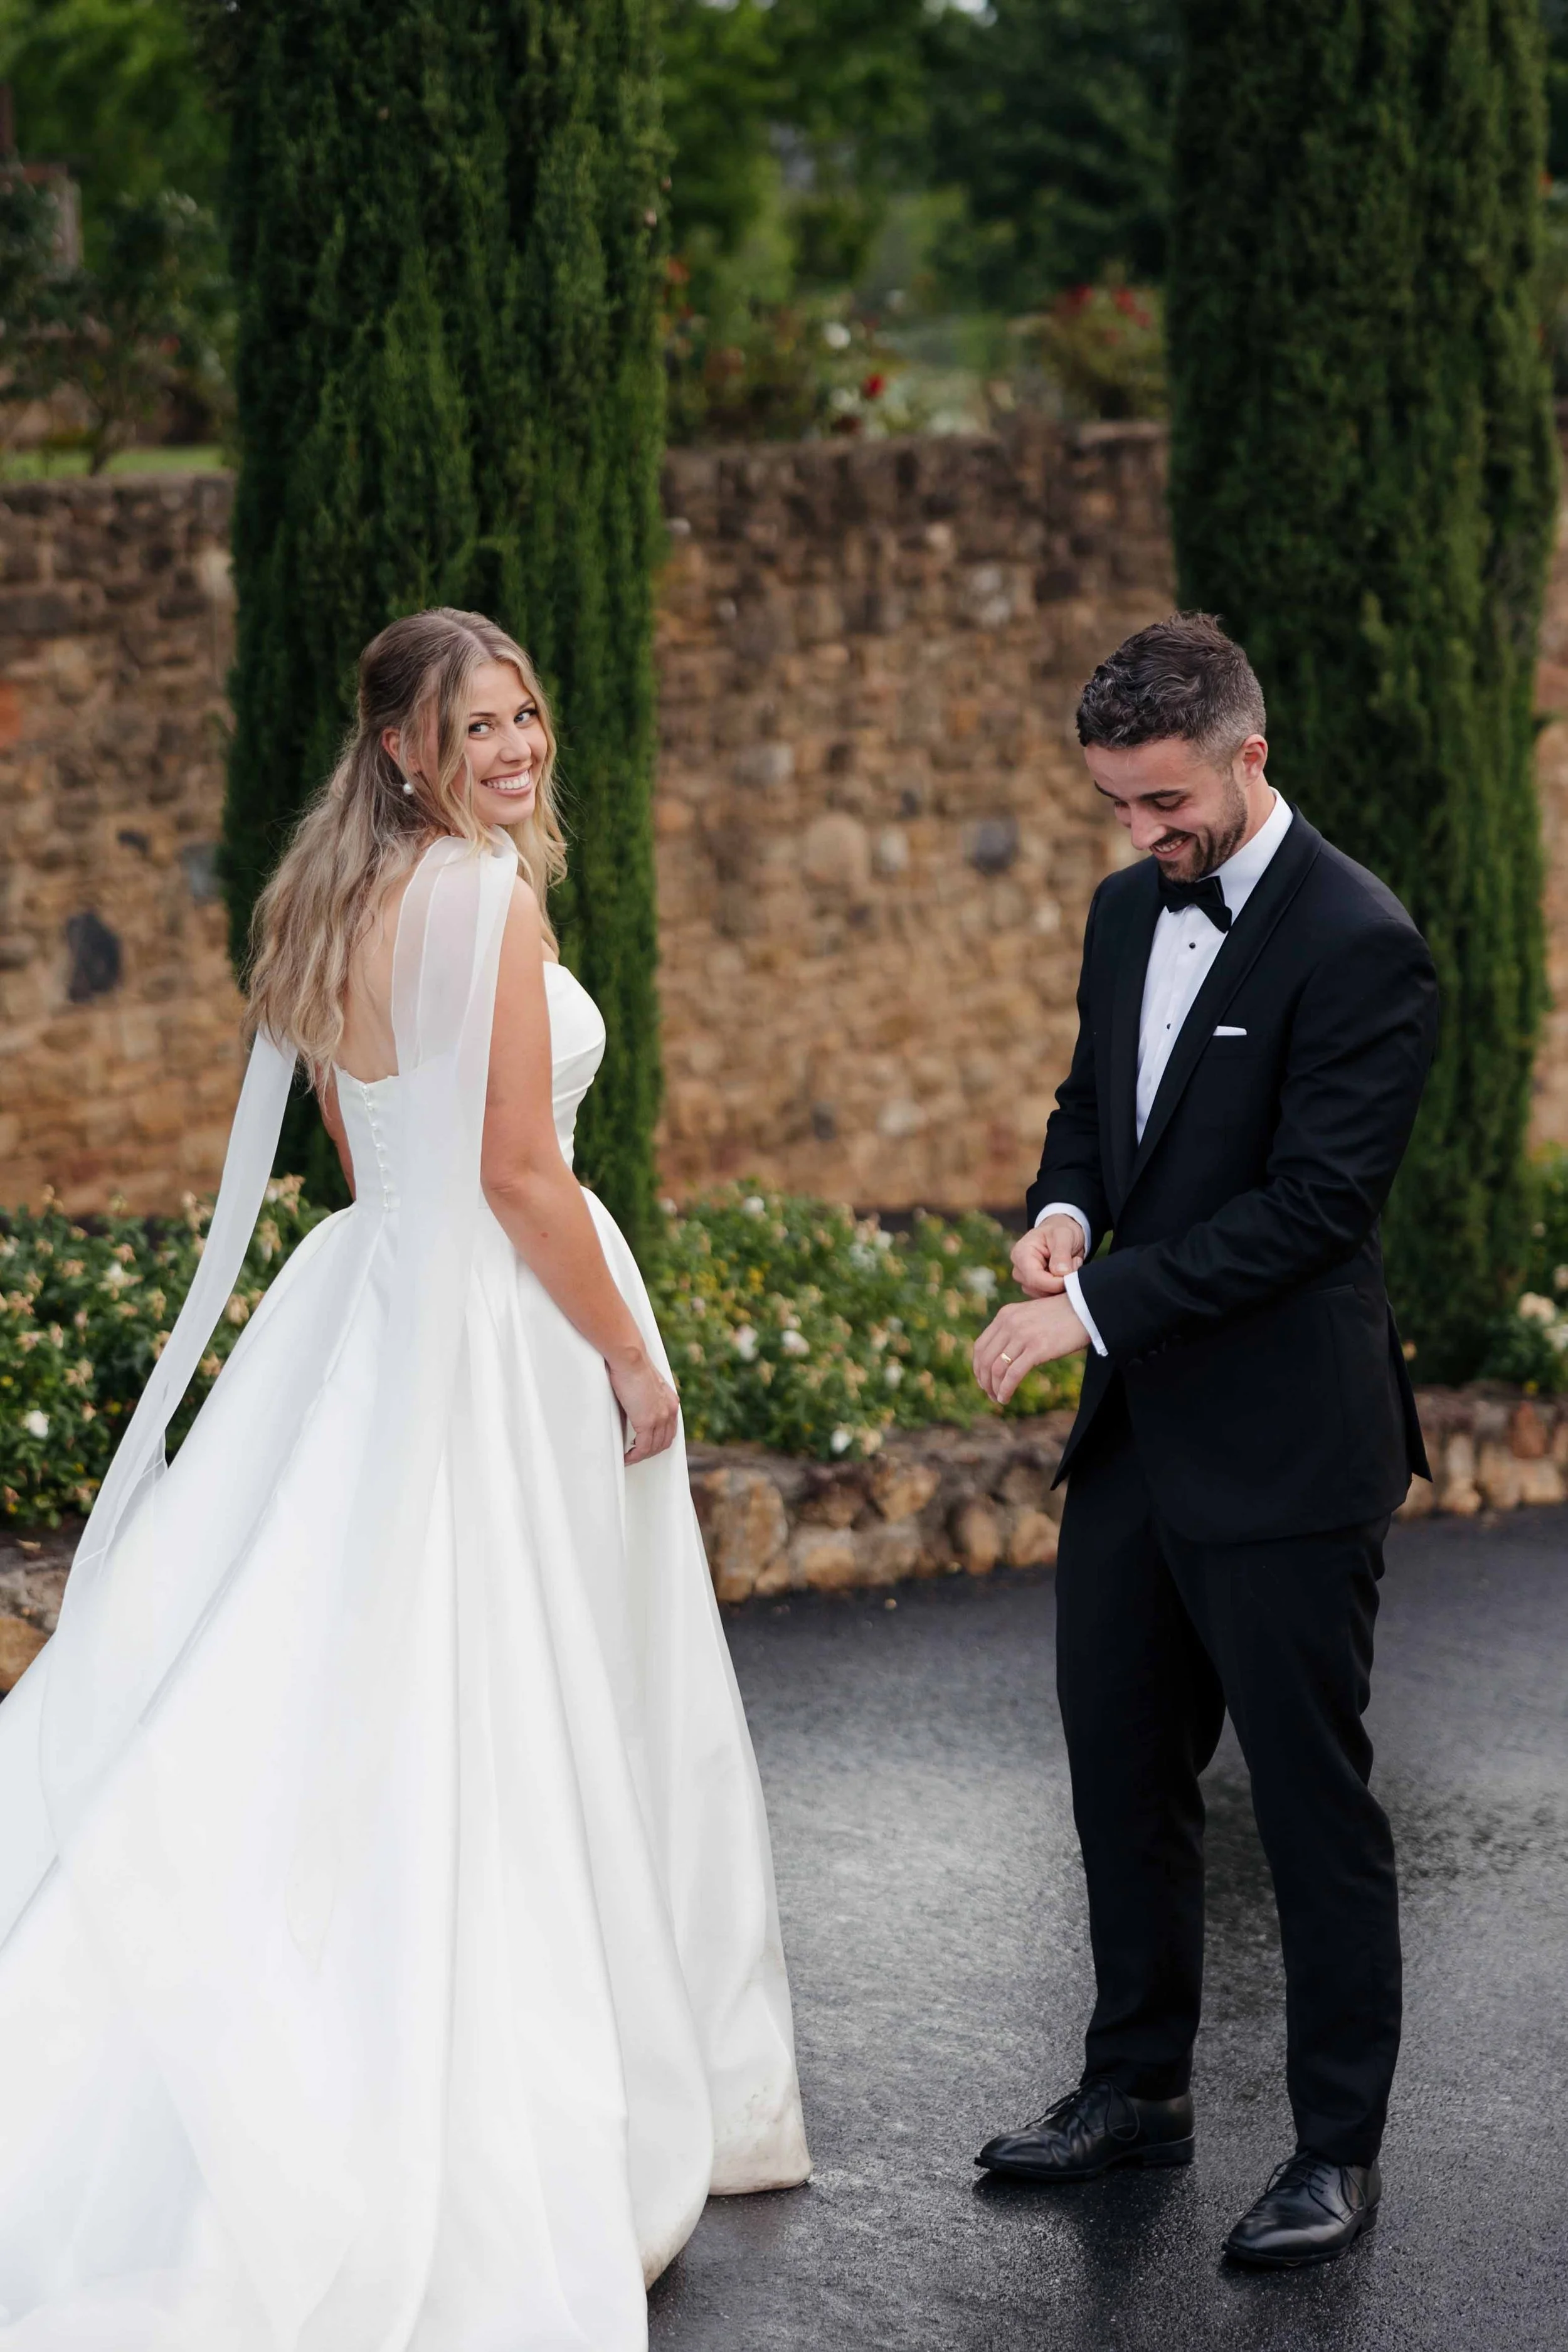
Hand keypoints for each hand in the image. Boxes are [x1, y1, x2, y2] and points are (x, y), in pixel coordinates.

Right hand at [608, 1345, 679, 1463]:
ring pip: (653, 1448)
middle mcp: (669, 1411)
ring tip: (629, 1457)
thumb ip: (647, 1397)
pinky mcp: (647, 1422)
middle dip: (650, 1451)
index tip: (646, 1444)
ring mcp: (660, 1418)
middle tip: (636, 1453)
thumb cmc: (632, 1365)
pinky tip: (627, 1457)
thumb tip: (637, 1405)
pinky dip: (634, 1456)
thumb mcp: (646, 1384)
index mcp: (671, 1402)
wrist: (630, 1359)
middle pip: (664, 1442)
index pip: (670, 1430)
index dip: (658, 1441)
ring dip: (641, 1456)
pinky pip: (642, 1448)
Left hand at [973, 1294, 1089, 1405]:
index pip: (980, 1346)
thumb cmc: (1061, 1316)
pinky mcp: (1038, 1348)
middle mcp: (1010, 1323)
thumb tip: (1003, 1356)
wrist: (1086, 1307)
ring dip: (994, 1388)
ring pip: (997, 1368)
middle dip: (984, 1381)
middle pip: (985, 1359)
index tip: (983, 1381)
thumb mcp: (1030, 1316)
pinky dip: (1005, 1389)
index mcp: (1005, 1315)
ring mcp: (1023, 1335)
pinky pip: (1013, 1374)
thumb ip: (1014, 1330)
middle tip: (990, 1394)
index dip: (978, 1368)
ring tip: (999, 1398)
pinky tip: (1006, 1398)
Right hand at [1012, 1214, 1086, 1298]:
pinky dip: (1060, 1288)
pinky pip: (1048, 1296)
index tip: (1072, 1276)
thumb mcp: (1064, 1235)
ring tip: (1071, 1265)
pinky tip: (1066, 1273)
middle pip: (1037, 1289)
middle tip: (1075, 1263)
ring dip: (1061, 1285)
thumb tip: (1060, 1272)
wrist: (1062, 1233)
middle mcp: (1019, 1269)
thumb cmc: (1060, 1230)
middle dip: (1060, 1282)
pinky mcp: (1034, 1287)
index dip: (1054, 1283)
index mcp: (1021, 1253)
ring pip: (1043, 1295)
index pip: (1034, 1278)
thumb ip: (1062, 1254)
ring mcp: (1025, 1280)